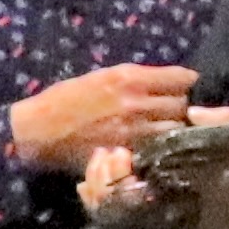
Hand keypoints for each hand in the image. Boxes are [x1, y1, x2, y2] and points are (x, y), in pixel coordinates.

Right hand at [12, 65, 197, 165]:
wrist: (39, 130)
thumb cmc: (65, 99)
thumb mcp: (101, 77)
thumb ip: (133, 80)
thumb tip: (162, 83)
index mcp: (129, 77)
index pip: (180, 78)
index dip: (187, 83)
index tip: (189, 86)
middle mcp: (136, 101)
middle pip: (182, 104)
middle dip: (182, 107)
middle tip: (176, 111)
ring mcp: (134, 130)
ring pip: (176, 128)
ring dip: (175, 128)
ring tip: (167, 130)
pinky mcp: (127, 152)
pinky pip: (159, 148)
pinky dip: (163, 147)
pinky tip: (158, 146)